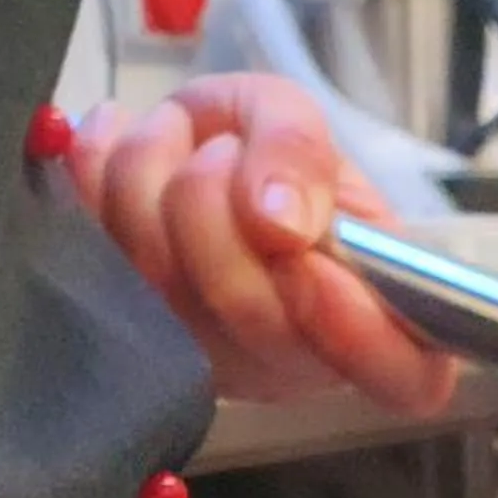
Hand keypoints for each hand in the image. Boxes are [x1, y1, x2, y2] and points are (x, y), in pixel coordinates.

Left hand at [67, 75, 458, 416]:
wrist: (180, 150)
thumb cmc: (260, 154)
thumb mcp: (295, 119)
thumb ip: (299, 152)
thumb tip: (281, 222)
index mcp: (370, 322)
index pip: (404, 377)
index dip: (359, 333)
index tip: (312, 262)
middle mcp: (290, 363)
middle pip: (257, 316)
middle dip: (223, 206)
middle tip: (222, 150)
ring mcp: (203, 360)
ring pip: (165, 281)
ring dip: (156, 173)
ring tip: (178, 142)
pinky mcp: (118, 330)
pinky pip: (94, 249)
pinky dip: (98, 173)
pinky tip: (125, 147)